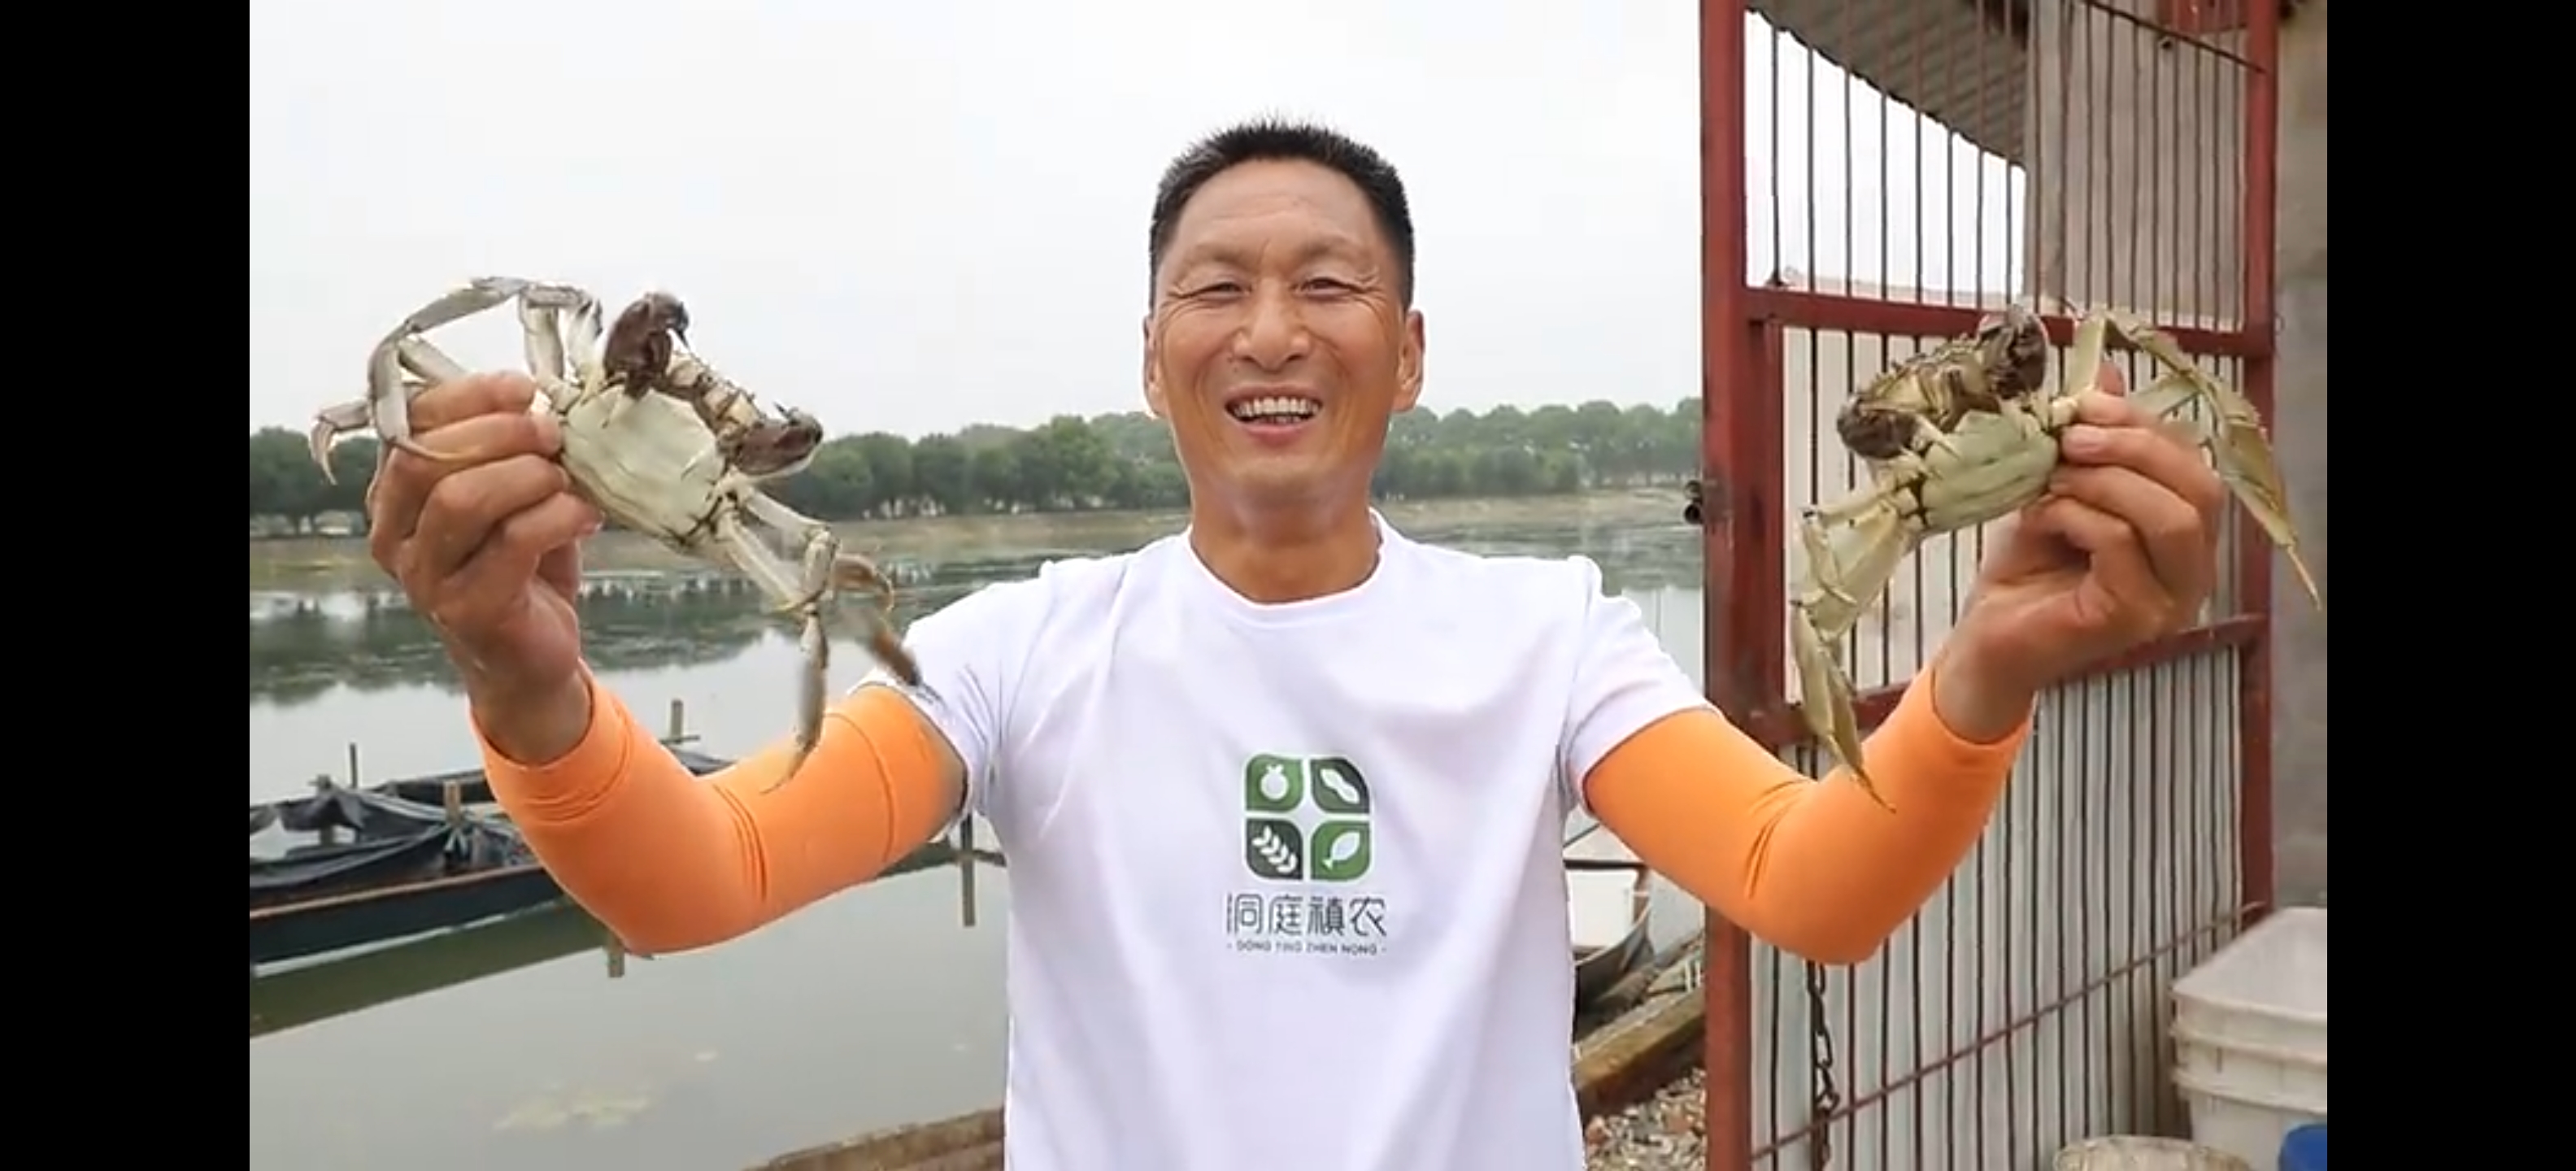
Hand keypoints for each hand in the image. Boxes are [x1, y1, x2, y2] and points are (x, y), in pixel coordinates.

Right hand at [366, 373, 602, 756]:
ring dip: (526, 475)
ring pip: (460, 500)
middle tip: (553, 434)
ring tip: (566, 477)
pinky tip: (584, 515)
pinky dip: (556, 516)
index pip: (408, 426)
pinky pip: (511, 543)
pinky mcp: (468, 610)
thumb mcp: (509, 495)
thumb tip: (540, 399)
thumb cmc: (520, 565)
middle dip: (499, 433)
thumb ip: (508, 449)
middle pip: (426, 461)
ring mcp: (425, 578)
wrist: (531, 656)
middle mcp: (394, 536)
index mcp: (394, 495)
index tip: (523, 389)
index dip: (466, 397)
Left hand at [1939, 365, 2229, 731]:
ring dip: (2105, 481)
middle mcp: (2193, 571)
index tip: (2085, 403)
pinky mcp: (2133, 618)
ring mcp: (2170, 601)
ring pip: (2169, 517)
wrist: (1986, 637)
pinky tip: (2044, 516)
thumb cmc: (2026, 568)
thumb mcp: (2059, 487)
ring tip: (2053, 475)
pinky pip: (2121, 545)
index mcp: (2186, 535)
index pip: (2195, 464)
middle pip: (2200, 487)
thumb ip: (2090, 439)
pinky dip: (2079, 517)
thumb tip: (2103, 370)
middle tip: (2070, 436)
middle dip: (2134, 447)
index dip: (2145, 425)